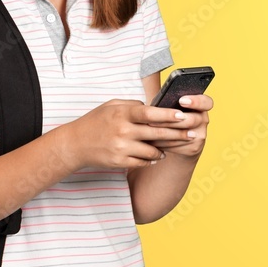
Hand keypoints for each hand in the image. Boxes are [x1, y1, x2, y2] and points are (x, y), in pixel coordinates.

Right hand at [67, 99, 196, 168]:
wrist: (75, 144)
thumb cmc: (96, 121)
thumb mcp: (112, 106)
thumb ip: (132, 105)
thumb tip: (153, 106)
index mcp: (122, 114)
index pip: (149, 113)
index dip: (168, 115)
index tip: (183, 115)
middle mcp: (123, 131)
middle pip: (156, 133)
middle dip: (177, 133)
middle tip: (192, 132)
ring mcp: (121, 148)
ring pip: (153, 150)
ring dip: (164, 148)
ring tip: (173, 144)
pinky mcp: (120, 161)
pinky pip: (143, 161)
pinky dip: (152, 157)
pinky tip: (157, 154)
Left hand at [147, 93, 213, 158]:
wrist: (179, 139)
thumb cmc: (171, 116)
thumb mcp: (172, 106)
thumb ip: (169, 102)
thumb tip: (157, 103)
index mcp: (201, 106)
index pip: (206, 102)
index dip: (196, 101)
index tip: (182, 101)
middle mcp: (203, 120)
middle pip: (191, 120)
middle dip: (170, 121)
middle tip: (152, 122)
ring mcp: (200, 135)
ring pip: (182, 135)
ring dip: (162, 133)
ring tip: (146, 131)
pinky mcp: (194, 148)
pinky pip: (177, 146)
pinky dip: (162, 143)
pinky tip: (151, 141)